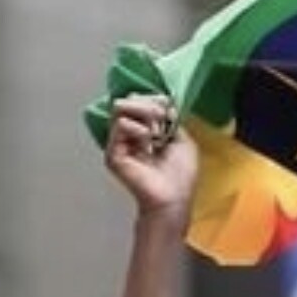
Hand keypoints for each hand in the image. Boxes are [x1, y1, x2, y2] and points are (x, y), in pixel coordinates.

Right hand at [104, 94, 197, 223]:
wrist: (174, 198)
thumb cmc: (181, 176)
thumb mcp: (184, 140)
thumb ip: (172, 120)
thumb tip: (164, 103)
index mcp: (145, 130)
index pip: (140, 101)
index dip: (153, 99)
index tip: (168, 108)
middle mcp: (129, 134)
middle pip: (129, 100)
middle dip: (149, 104)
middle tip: (162, 119)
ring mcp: (119, 143)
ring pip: (120, 108)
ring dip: (144, 114)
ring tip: (156, 132)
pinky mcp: (113, 152)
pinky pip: (120, 124)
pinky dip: (137, 129)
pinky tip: (147, 143)